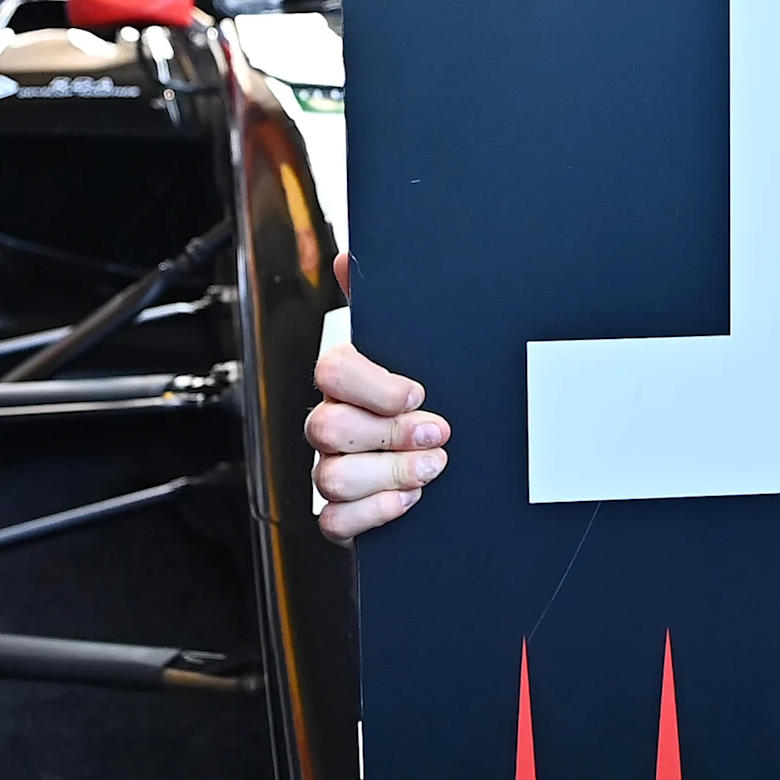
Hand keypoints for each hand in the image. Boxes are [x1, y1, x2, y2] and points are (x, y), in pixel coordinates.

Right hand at [307, 254, 449, 540]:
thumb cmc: (426, 394)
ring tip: (432, 467)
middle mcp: (333, 424)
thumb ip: (384, 303)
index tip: (418, 392)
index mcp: (347, 382)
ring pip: (329, 477)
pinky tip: (409, 501)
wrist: (453, 457)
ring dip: (388, 474)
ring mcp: (335, 468)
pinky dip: (371, 514)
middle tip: (437, 431)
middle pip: (326, 428)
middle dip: (388, 434)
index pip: (332, 373)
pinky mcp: (346, 512)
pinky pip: (333, 521)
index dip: (373, 385)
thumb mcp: (413, 344)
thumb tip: (351, 258)